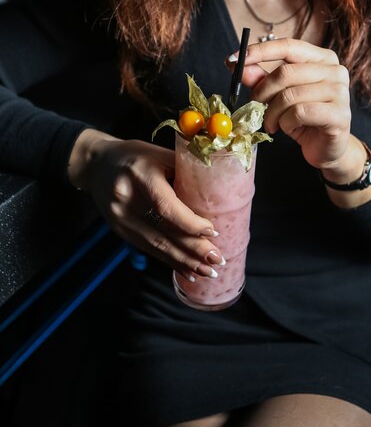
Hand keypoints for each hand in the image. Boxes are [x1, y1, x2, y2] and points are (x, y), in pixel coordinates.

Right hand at [68, 129, 224, 281]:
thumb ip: (185, 171)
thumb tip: (218, 195)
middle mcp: (126, 199)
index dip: (190, 224)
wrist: (96, 164)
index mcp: (140, 174)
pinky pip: (147, 248)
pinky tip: (187, 270)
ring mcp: (119, 218)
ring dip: (183, 261)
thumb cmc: (134, 156)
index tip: (213, 232)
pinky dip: (169, 260)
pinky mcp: (119, 230)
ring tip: (207, 272)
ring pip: (155, 245)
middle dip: (192, 250)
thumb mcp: (159, 154)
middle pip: (162, 232)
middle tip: (217, 260)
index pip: (166, 206)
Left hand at [230, 38, 351, 170]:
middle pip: (285, 72)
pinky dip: (285, 122)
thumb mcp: (279, 96)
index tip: (232, 59)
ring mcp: (340, 92)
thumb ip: (261, 78)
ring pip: (290, 95)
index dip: (259, 51)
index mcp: (322, 58)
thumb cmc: (304, 120)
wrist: (327, 148)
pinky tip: (286, 129)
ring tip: (271, 123)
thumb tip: (236, 64)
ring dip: (272, 113)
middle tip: (255, 106)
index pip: (288, 46)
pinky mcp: (339, 115)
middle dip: (262, 91)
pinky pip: (299, 113)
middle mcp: (335, 71)